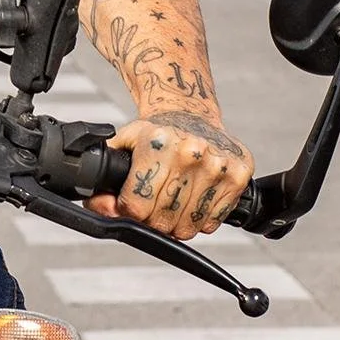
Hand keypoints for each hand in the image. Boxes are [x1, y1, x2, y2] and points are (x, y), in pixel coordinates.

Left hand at [86, 109, 253, 240]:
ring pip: (188, 227)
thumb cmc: (156, 133)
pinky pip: (213, 222)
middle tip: (152, 207)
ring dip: (176, 224)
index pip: (137, 205)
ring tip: (173, 202)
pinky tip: (193, 199)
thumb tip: (100, 206)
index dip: (128, 213)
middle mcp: (190, 153)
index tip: (130, 207)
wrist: (191, 113)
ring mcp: (218, 166)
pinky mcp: (239, 176)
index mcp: (158, 143)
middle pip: (162, 220)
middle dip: (151, 221)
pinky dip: (200, 220)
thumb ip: (103, 177)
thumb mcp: (123, 144)